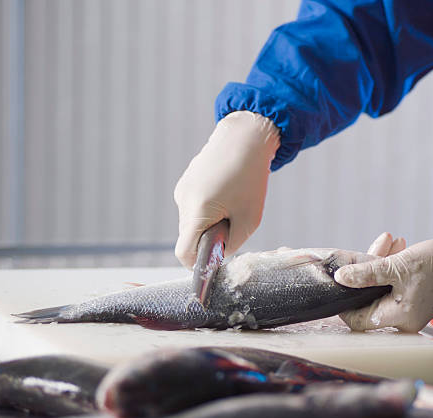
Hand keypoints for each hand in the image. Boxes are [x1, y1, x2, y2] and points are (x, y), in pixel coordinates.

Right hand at [174, 111, 279, 268]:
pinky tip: (227, 193)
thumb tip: (218, 256)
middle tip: (234, 224)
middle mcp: (182, 201)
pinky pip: (195, 208)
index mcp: (196, 211)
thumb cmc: (251, 178)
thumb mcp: (249, 219)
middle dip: (209, 240)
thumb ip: (232, 244)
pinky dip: (209, 210)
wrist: (245, 137)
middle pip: (189, 237)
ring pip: (192, 223)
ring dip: (210, 224)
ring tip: (233, 204)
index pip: (183, 252)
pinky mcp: (186, 183)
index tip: (213, 265)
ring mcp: (182, 190)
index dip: (197, 265)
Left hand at [335, 233, 432, 331]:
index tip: (339, 280)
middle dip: (365, 272)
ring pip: (381, 289)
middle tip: (368, 249)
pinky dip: (391, 267)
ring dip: (379, 264)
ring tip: (389, 240)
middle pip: (369, 300)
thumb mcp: (398, 265)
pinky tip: (396, 246)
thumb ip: (366, 273)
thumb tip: (340, 278)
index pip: (358, 319)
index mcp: (398, 318)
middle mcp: (403, 320)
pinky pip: (393, 285)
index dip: (345, 301)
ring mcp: (409, 309)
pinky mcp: (414, 297)